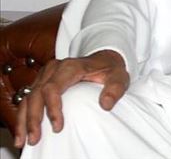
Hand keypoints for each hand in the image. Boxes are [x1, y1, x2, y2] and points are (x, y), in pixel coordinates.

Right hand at [13, 50, 129, 147]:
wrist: (105, 59)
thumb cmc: (111, 69)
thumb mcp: (119, 77)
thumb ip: (115, 89)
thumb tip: (106, 105)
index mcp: (71, 66)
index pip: (53, 87)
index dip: (52, 108)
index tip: (58, 127)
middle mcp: (54, 69)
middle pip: (36, 94)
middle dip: (33, 118)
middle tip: (34, 139)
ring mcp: (46, 75)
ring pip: (28, 97)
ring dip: (23, 120)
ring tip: (23, 140)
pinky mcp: (42, 81)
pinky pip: (28, 98)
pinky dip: (23, 115)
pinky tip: (22, 130)